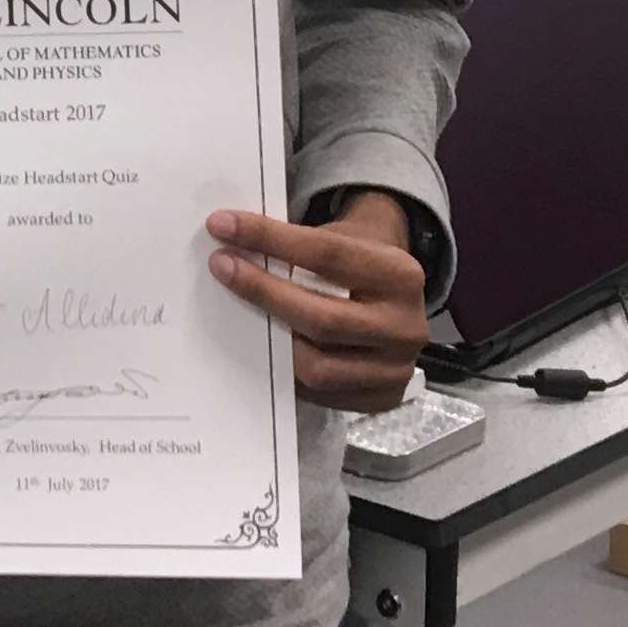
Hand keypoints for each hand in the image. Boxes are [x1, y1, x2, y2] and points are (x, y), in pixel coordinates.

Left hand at [206, 195, 430, 413]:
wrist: (398, 302)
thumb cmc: (358, 265)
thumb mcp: (344, 241)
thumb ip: (299, 246)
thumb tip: (232, 245)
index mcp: (400, 275)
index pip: (326, 254)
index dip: (269, 238)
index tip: (223, 225)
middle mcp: (405, 326)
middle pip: (320, 318)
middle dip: (262, 291)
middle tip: (222, 266)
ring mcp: (395, 370)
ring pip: (317, 367)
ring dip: (269, 340)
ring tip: (237, 312)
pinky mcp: (380, 400)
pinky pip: (319, 395)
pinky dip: (285, 372)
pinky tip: (263, 347)